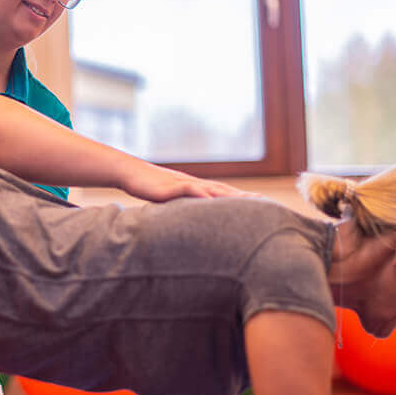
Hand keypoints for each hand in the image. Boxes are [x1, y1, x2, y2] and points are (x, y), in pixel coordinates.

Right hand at [120, 161, 258, 202]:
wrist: (130, 172)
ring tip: (247, 201)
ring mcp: (183, 183)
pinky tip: (212, 200)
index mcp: (196, 189)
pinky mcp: (170, 186)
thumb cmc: (149, 188)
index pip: (223, 194)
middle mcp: (194, 184)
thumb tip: (191, 222)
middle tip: (265, 202)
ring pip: (211, 189)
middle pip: (224, 190)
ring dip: (229, 195)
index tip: (261, 204)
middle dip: (244, 197)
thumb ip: (182, 209)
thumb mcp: (170, 201)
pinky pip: (189, 189)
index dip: (242, 199)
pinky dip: (201, 194)